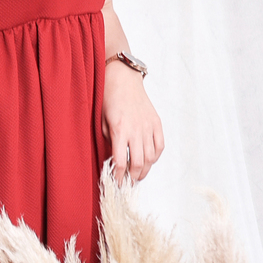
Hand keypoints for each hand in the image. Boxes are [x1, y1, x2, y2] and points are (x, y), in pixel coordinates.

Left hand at [102, 62, 163, 183]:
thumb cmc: (108, 98)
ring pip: (150, 158)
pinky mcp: (156, 123)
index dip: (118, 176)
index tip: (116, 183)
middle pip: (138, 164)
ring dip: (144, 171)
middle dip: (132, 178)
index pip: (120, 162)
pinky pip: (159, 146)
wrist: (123, 79)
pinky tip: (148, 161)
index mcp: (120, 130)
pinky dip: (155, 157)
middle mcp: (136, 130)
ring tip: (137, 176)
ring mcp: (148, 127)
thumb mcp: (102, 122)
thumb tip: (115, 159)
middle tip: (127, 184)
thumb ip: (109, 141)